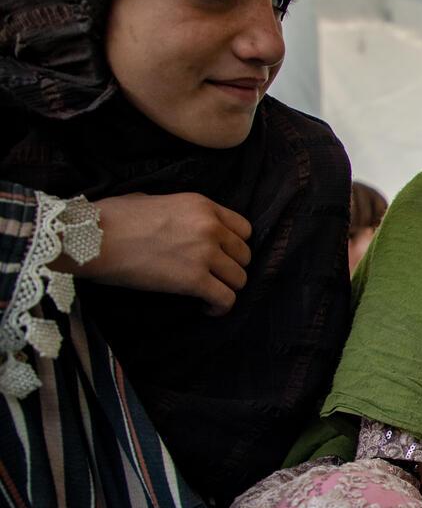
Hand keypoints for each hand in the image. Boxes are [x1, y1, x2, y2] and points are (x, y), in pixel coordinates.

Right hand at [74, 193, 251, 314]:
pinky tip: (205, 308)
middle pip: (244, 255)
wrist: (90, 238)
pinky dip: (220, 307)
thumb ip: (175, 210)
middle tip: (212, 277)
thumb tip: (174, 218)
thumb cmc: (110, 218)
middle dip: (230, 268)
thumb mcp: (150, 199)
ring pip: (240, 279)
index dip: (234, 245)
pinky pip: (226, 299)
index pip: (243, 229)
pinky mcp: (194, 280)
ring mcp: (205, 253)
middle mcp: (210, 227)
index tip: (222, 256)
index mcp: (202, 205)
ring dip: (226, 289)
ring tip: (208, 294)